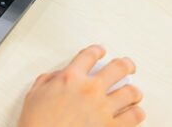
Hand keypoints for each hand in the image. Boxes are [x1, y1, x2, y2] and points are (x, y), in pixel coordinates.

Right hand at [17, 45, 144, 126]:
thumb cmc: (37, 123)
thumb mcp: (35, 94)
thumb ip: (49, 80)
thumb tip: (58, 76)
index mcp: (70, 78)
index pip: (89, 56)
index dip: (97, 50)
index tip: (100, 51)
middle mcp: (90, 90)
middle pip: (117, 67)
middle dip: (126, 64)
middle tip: (128, 65)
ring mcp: (103, 108)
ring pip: (131, 92)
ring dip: (133, 91)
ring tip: (133, 92)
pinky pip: (134, 116)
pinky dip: (136, 113)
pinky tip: (134, 112)